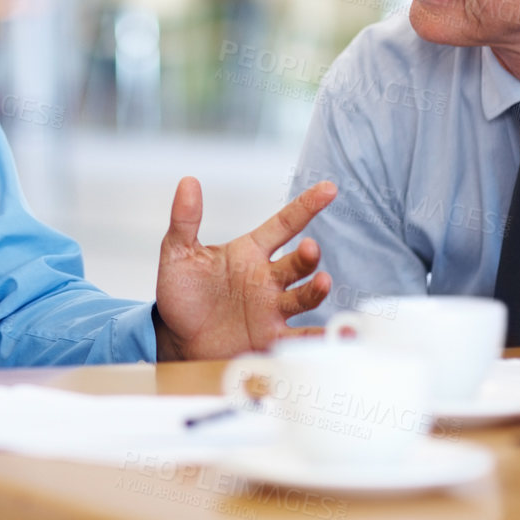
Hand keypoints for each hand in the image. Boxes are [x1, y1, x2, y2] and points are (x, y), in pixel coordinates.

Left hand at [153, 177, 335, 360]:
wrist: (177, 337)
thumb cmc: (182, 292)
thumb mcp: (178, 254)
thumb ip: (184, 220)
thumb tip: (188, 181)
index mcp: (250, 252)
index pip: (284, 224)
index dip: (306, 206)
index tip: (329, 189)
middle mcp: (268, 278)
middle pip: (298, 263)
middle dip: (307, 256)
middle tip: (310, 248)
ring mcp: (272, 308)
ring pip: (303, 297)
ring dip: (315, 290)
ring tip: (322, 282)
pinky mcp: (270, 338)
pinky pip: (301, 337)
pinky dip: (321, 337)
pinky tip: (342, 334)